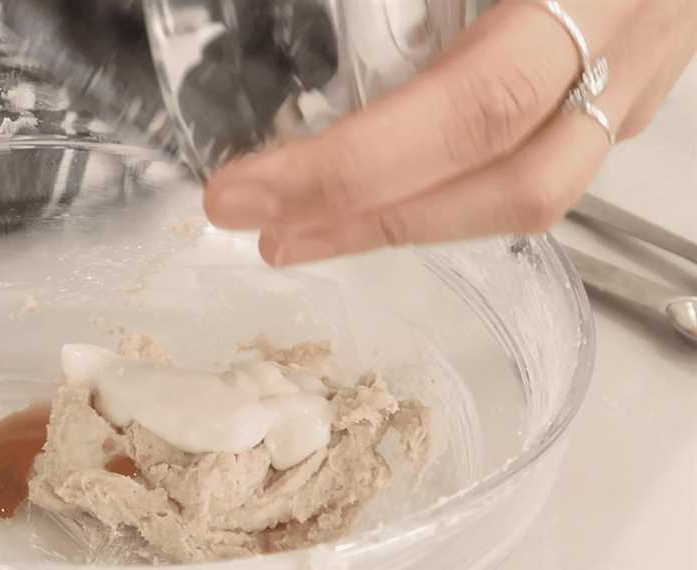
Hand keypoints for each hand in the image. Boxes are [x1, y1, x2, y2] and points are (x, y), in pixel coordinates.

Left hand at [203, 0, 696, 265]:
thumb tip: (294, 8)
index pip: (476, 103)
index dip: (354, 165)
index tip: (244, 188)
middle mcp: (632, 40)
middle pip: (509, 179)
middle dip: (364, 218)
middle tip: (255, 224)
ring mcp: (643, 72)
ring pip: (532, 192)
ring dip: (401, 225)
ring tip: (299, 230)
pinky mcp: (633, 84)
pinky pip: (537, 163)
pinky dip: (445, 191)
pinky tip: (373, 193)